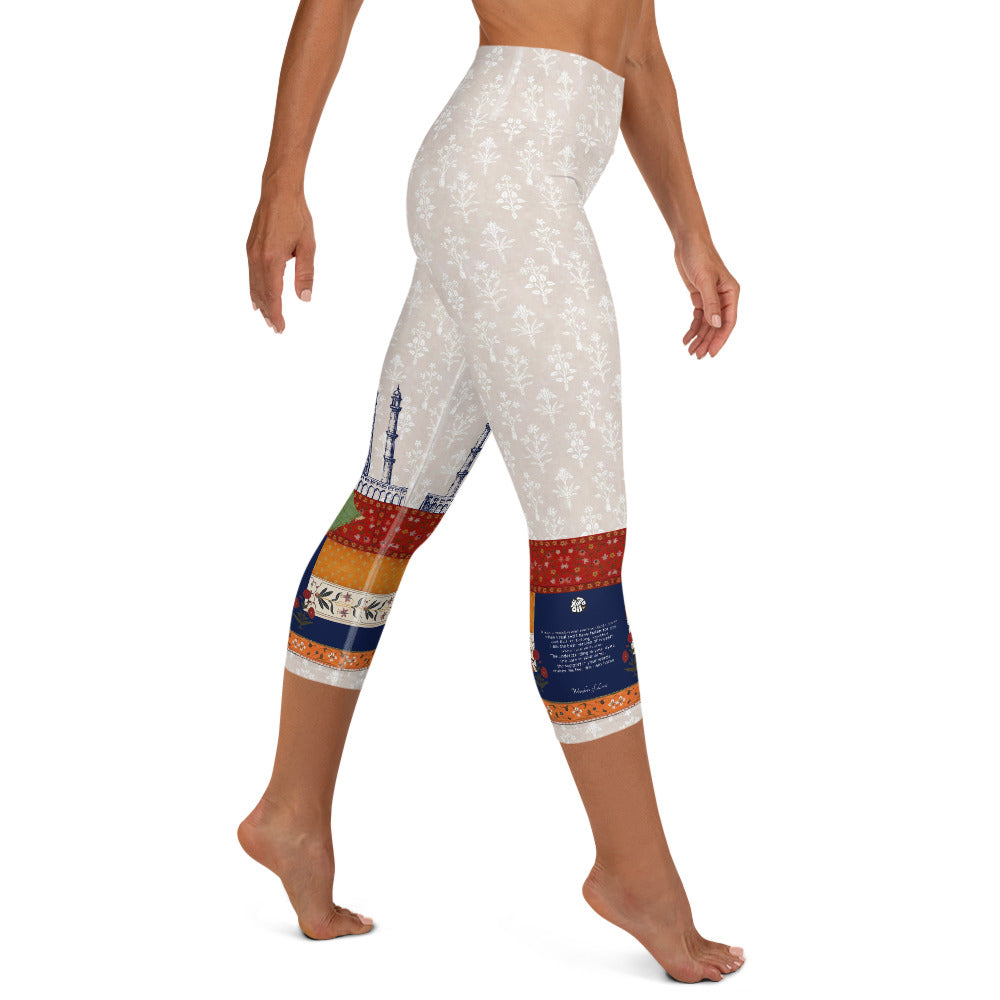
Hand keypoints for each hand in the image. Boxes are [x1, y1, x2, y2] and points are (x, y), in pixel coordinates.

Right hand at [246, 187, 315, 333]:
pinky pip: (251, 274)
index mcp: (272, 260)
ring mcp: (251, 252)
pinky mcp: (250, 247)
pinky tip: (256, 296)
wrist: (278, 191)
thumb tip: (305, 299)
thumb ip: (305, 274)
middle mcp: (257, 258)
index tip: (280, 328)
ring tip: (266, 317)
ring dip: (260, 303)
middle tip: (276, 328)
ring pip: (253, 285)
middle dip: (268, 312)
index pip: (273, 295)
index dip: (277, 314)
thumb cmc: (296, 216)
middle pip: (261, 294)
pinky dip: (254, 289)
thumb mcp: (308, 246)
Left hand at [673, 235, 739, 358]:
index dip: (720, 339)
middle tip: (697, 356)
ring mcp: (712, 298)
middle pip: (717, 326)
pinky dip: (693, 328)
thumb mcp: (704, 280)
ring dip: (699, 337)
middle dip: (708, 341)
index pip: (729, 321)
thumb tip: (716, 325)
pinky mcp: (700, 296)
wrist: (688, 241)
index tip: (711, 352)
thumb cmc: (700, 255)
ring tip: (690, 351)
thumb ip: (711, 302)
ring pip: (707, 324)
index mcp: (731, 293)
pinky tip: (686, 338)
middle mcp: (724, 297)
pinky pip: (699, 317)